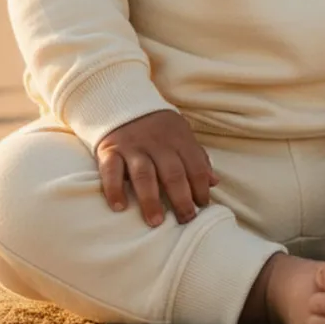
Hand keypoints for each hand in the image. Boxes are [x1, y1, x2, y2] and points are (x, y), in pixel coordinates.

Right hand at [95, 110, 217, 227]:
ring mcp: (132, 146)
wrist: (122, 101)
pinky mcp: (110, 150)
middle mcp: (157, 143)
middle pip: (172, 173)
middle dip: (181, 199)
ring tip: (156, 222)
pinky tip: (119, 207)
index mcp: (178, 139)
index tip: (202, 207)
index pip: (195, 166)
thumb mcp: (181, 135)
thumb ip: (197, 158)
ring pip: (144, 174)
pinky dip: (114, 189)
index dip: (201, 188)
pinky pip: (111, 171)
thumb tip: (214, 182)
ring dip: (150, 199)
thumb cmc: (157, 127)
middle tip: (185, 220)